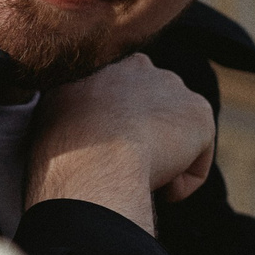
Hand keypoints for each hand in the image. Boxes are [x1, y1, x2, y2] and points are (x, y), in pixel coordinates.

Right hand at [24, 54, 214, 232]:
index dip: (115, 129)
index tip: (103, 152)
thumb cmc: (62, 144)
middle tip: (123, 168)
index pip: (122, 96)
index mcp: (106, 64)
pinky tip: (159, 190)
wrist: (93, 157)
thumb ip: (71, 105)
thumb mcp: (54, 110)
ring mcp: (175, 89)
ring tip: (138, 181)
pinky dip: (181, 183)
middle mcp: (144, 68)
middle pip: (152, 113)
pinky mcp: (200, 116)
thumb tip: (74, 119)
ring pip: (174, 138)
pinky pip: (195, 162)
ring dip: (162, 161)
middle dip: (145, 140)